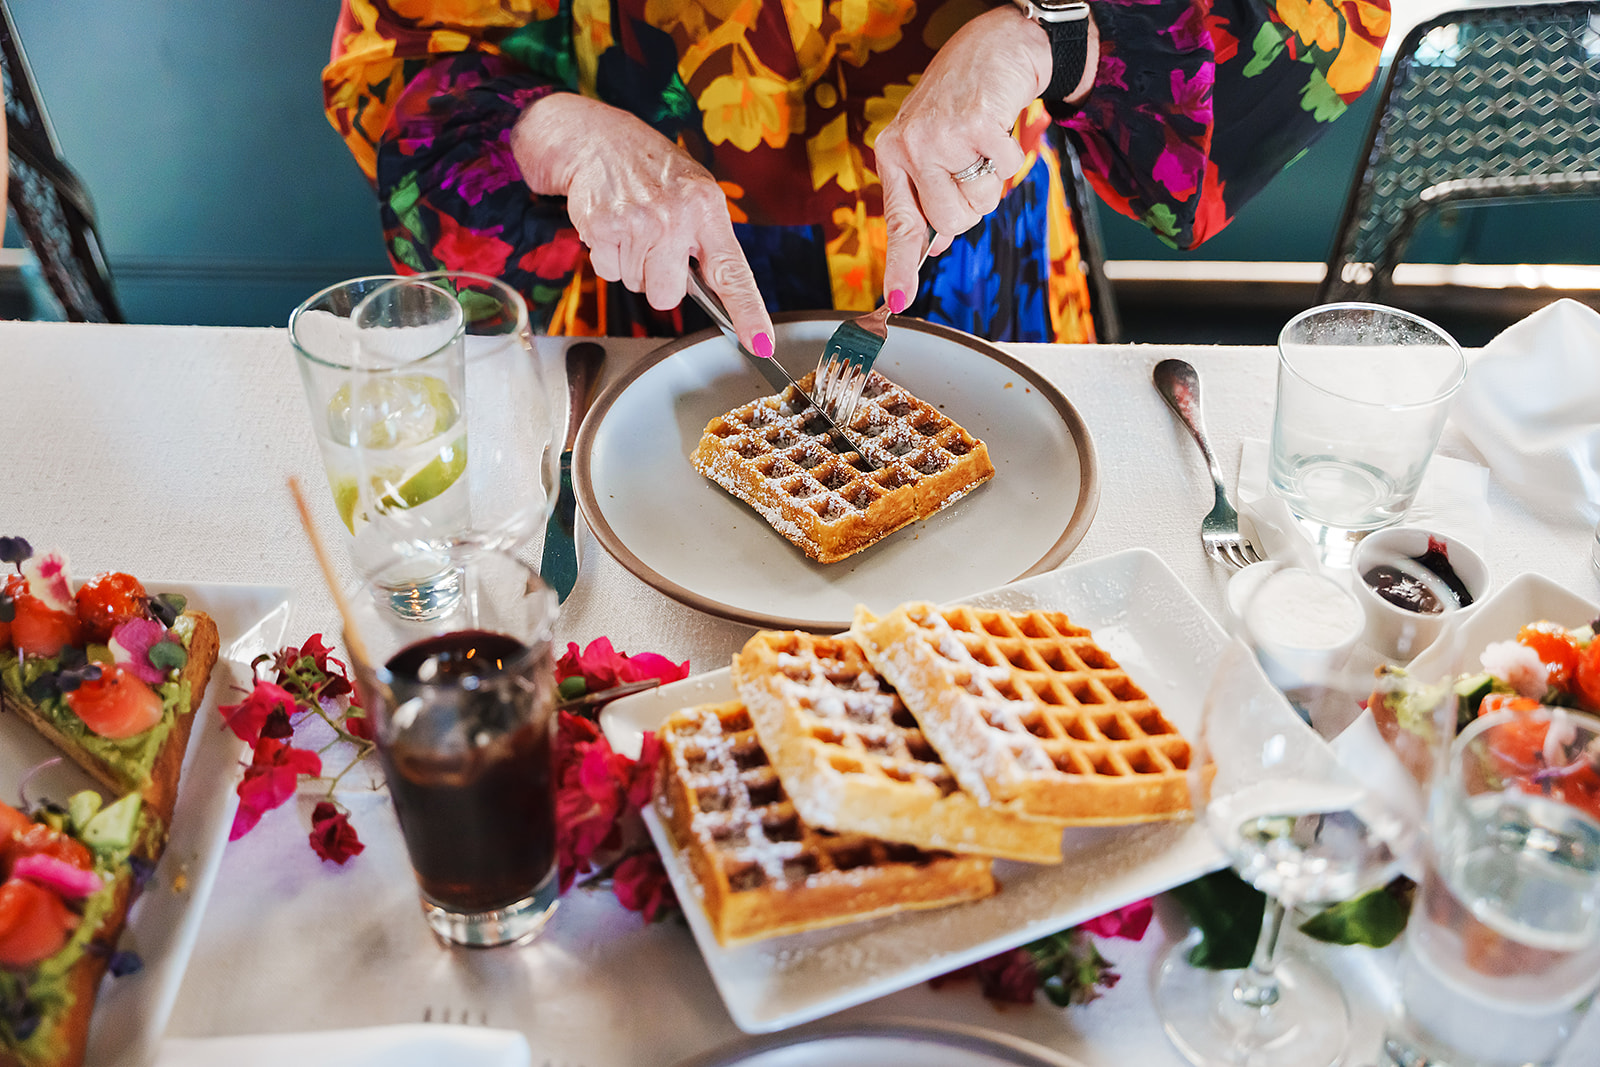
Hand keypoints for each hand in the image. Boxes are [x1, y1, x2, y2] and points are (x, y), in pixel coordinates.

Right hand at [511, 95, 775, 354]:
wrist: (599, 140)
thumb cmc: (654, 173)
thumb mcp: (696, 193)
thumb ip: (709, 241)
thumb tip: (721, 296)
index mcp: (707, 208)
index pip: (732, 272)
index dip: (748, 312)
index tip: (760, 344)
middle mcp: (675, 216)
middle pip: (667, 295)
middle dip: (659, 279)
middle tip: (655, 245)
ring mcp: (637, 222)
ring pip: (637, 285)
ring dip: (633, 264)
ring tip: (633, 227)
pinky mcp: (602, 227)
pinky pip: (609, 271)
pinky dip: (608, 255)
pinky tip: (613, 226)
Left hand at [874, 6, 1094, 309]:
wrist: (996, 44)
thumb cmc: (963, 99)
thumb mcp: (933, 145)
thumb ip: (929, 193)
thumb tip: (934, 247)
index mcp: (893, 154)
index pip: (899, 223)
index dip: (900, 267)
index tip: (895, 304)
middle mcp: (910, 146)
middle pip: (950, 221)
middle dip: (971, 207)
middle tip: (972, 170)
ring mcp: (941, 135)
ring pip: (978, 203)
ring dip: (993, 184)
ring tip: (984, 147)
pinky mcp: (977, 124)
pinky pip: (1007, 173)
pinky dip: (1013, 158)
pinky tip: (1000, 131)